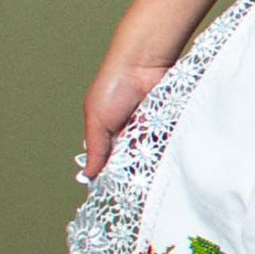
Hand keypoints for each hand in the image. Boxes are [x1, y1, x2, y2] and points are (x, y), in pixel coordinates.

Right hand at [78, 55, 174, 180]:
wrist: (142, 64)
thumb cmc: (113, 86)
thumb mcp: (97, 120)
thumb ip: (95, 149)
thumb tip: (87, 174)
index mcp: (109, 133)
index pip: (111, 161)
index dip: (113, 174)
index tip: (116, 189)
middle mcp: (130, 132)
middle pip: (133, 162)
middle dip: (133, 171)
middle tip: (134, 183)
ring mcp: (150, 129)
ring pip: (151, 156)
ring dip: (150, 163)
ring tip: (149, 172)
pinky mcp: (167, 125)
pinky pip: (167, 144)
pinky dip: (165, 151)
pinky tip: (164, 159)